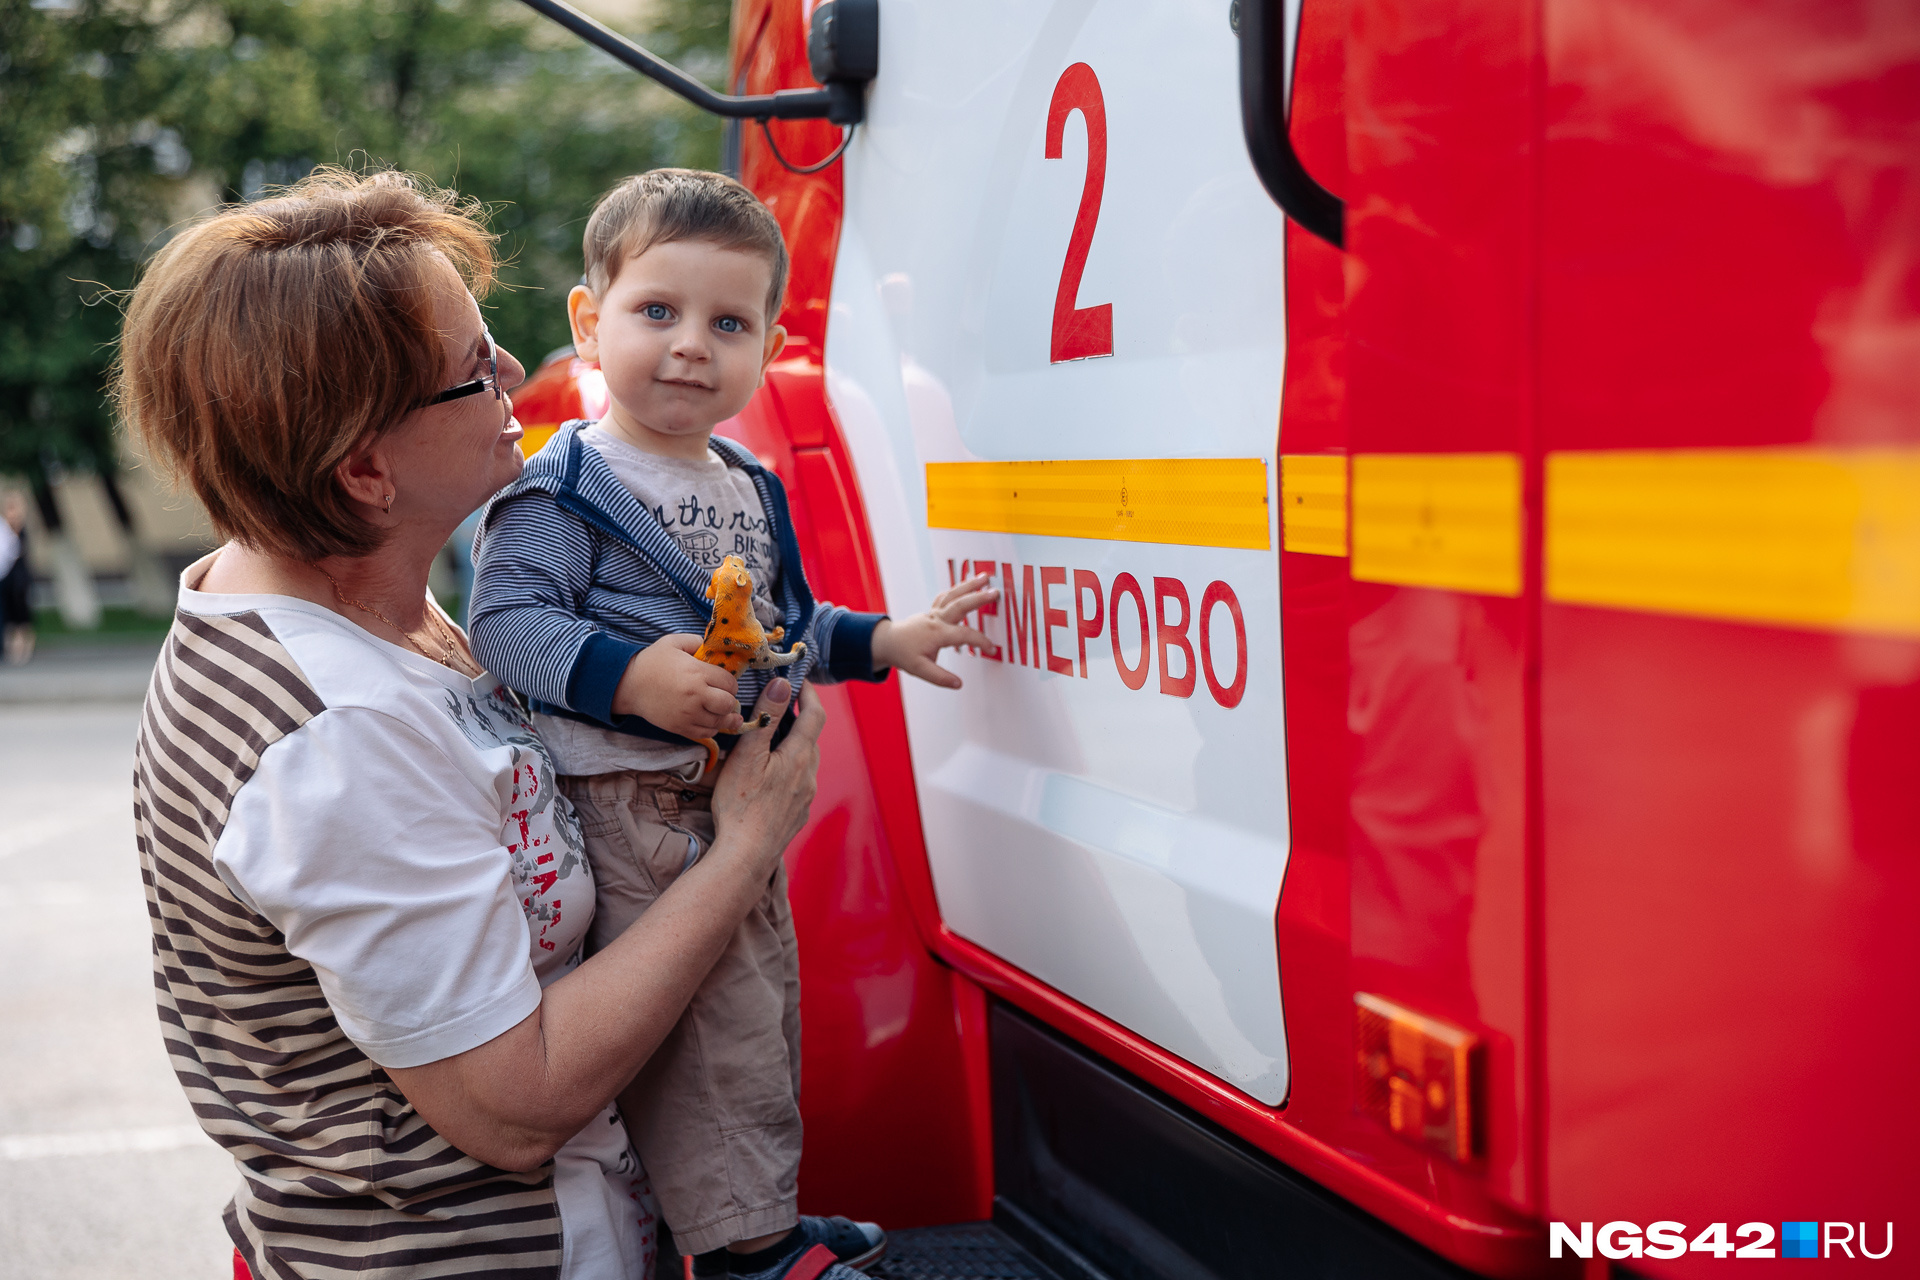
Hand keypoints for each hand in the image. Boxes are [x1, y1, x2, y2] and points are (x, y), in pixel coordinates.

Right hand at [611, 635, 741, 736]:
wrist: (629, 685)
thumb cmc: (652, 662)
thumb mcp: (673, 643)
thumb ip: (696, 641)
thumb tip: (714, 648)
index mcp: (697, 673)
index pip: (729, 683)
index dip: (731, 683)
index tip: (725, 682)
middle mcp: (695, 696)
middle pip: (728, 704)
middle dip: (730, 700)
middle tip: (725, 697)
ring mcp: (688, 714)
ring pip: (719, 722)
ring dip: (725, 717)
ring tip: (727, 713)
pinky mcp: (680, 727)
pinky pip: (706, 733)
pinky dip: (713, 728)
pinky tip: (712, 721)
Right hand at [711, 679, 823, 869]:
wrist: (745, 857)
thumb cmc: (741, 806)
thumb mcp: (748, 755)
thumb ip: (767, 718)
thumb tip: (782, 685)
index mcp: (800, 757)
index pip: (815, 714)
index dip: (809, 693)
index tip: (798, 680)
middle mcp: (810, 776)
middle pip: (811, 738)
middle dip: (798, 720)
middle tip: (777, 708)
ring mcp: (806, 797)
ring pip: (805, 762)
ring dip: (793, 746)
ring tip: (769, 741)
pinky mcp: (797, 814)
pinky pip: (799, 783)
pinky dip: (788, 770)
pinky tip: (768, 777)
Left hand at [871, 572, 999, 689]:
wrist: (887, 642)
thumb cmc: (903, 654)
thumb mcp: (920, 670)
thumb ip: (940, 677)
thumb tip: (958, 684)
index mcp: (936, 633)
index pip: (964, 635)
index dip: (981, 642)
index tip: (992, 649)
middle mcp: (936, 619)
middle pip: (960, 605)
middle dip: (979, 598)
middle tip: (996, 592)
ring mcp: (934, 612)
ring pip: (953, 595)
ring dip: (970, 585)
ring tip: (985, 577)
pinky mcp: (932, 610)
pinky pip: (947, 596)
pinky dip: (958, 589)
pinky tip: (968, 584)